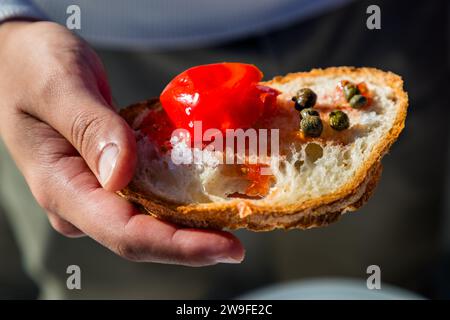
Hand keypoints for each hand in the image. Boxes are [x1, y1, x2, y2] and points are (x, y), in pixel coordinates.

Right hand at [0, 21, 243, 265]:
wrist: (18, 59)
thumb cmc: (31, 67)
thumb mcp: (57, 87)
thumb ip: (89, 129)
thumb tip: (121, 176)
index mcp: (62, 187)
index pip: (125, 233)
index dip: (179, 246)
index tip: (227, 247)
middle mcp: (81, 201)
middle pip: (144, 236)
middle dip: (194, 242)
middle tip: (242, 236)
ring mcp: (96, 192)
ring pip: (149, 219)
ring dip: (193, 224)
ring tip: (237, 216)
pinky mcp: (110, 177)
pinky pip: (149, 195)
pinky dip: (181, 197)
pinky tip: (211, 191)